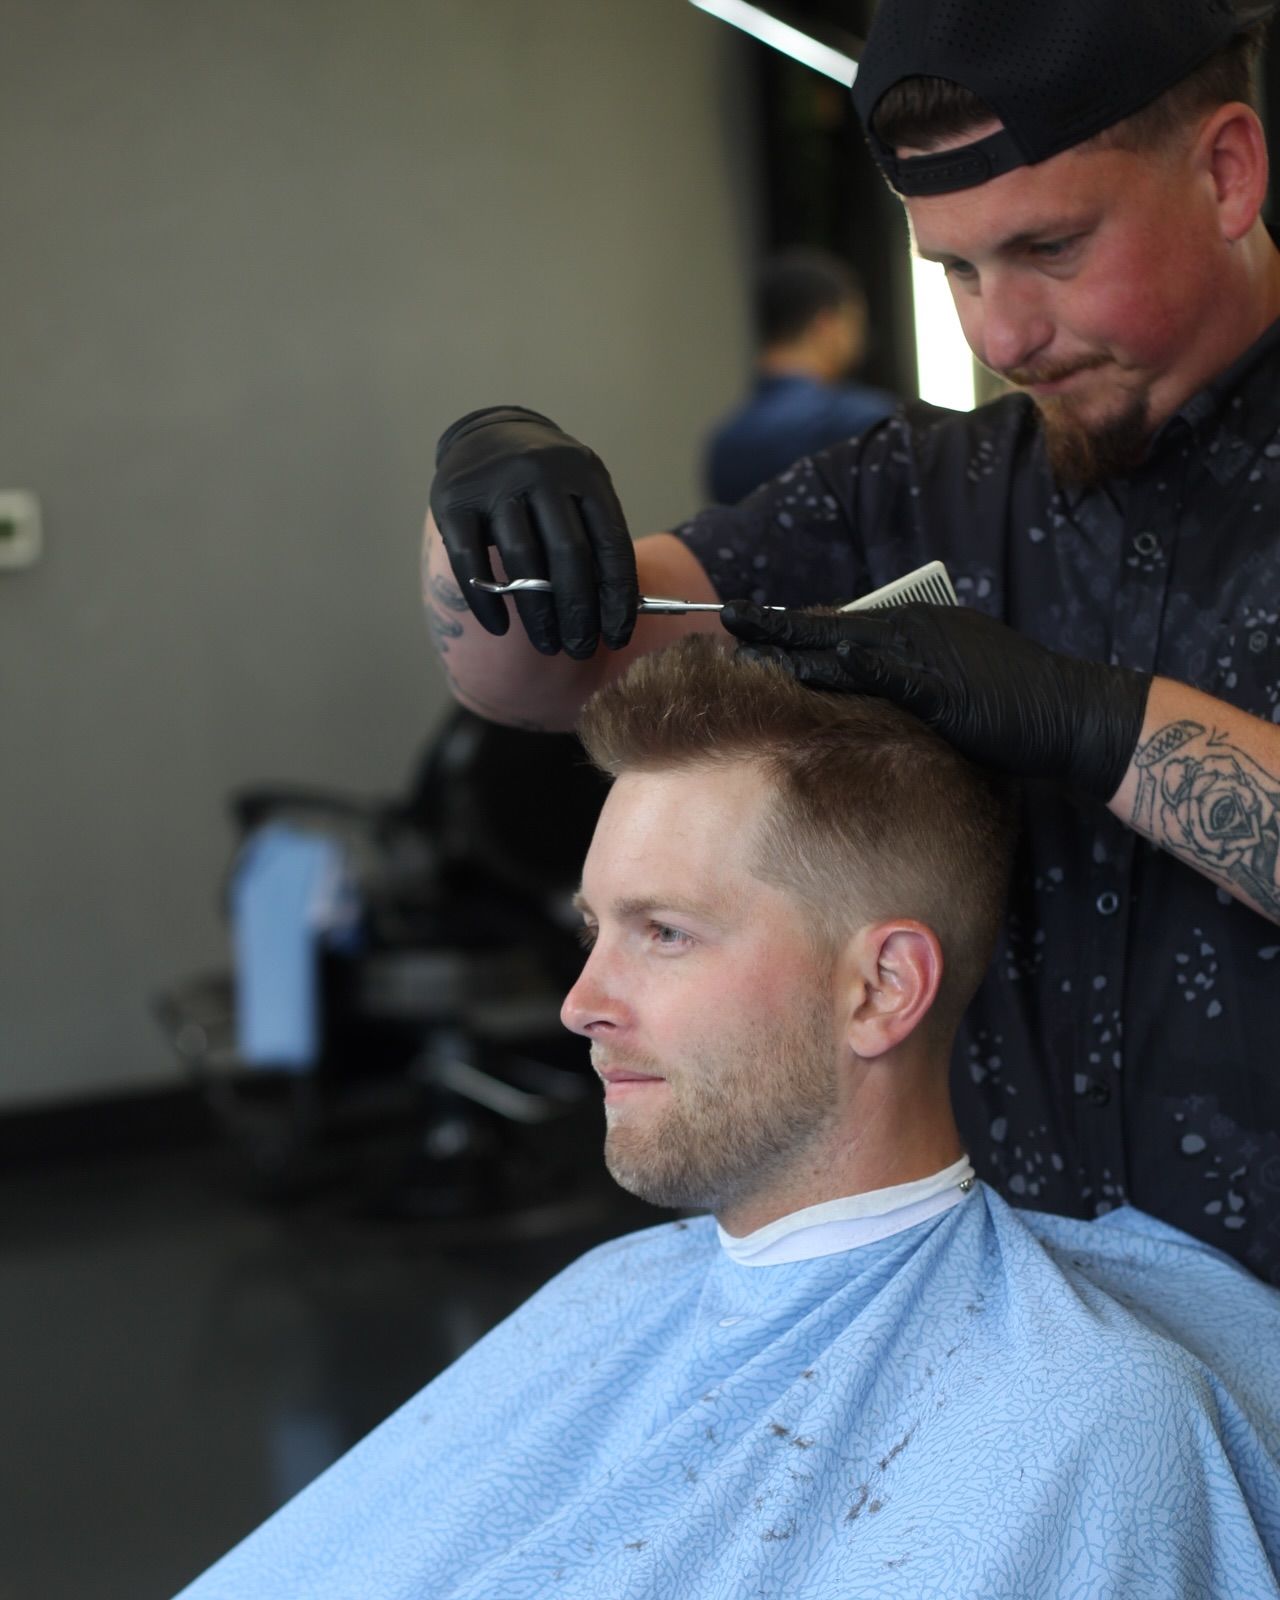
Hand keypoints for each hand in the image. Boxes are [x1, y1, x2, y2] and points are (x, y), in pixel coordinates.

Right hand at [430, 406, 637, 659]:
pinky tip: (501, 628)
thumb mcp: (580, 491)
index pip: (610, 544)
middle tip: (581, 649)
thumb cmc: (545, 481)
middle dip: (579, 613)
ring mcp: (494, 484)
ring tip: (548, 645)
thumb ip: (595, 538)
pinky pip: (470, 562)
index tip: (617, 636)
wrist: (485, 433)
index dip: (618, 597)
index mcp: (584, 473)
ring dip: (538, 615)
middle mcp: (541, 473)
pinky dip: (487, 601)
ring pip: (521, 563)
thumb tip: (613, 612)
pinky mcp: (453, 501)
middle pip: (568, 556)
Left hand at [720, 600, 1151, 801]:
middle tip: (727, 616)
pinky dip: (849, 666)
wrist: (1069, 712)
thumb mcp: (954, 683)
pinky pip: (884, 672)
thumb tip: (867, 691)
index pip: (843, 622)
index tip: (752, 623)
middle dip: (776, 624)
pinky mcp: (940, 684)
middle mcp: (916, 629)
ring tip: (744, 645)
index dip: (794, 625)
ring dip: (793, 644)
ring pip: (845, 643)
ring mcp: (927, 652)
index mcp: (917, 626)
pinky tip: (815, 663)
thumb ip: (909, 683)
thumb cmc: (1015, 705)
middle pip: (832, 624)